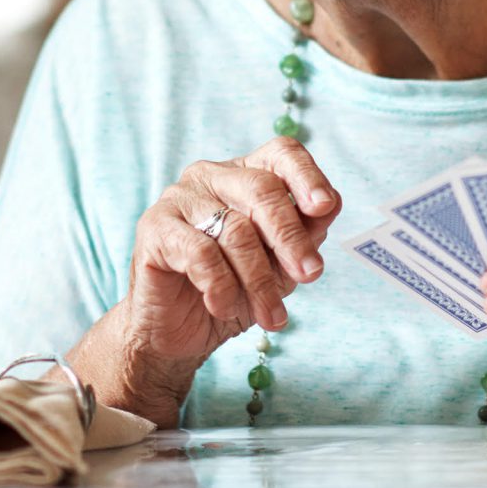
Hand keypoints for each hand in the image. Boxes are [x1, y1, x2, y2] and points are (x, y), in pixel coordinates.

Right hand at [73, 137, 337, 422]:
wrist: (178, 334)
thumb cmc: (233, 292)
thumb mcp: (280, 267)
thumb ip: (305, 234)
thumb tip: (331, 204)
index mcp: (246, 175)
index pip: (282, 153)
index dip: (307, 176)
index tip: (324, 207)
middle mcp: (211, 175)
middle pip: (262, 190)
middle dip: (291, 238)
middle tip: (309, 275)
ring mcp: (179, 197)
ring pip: (236, 229)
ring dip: (259, 280)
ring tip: (270, 314)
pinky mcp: (155, 226)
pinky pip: (201, 252)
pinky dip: (221, 286)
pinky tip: (223, 306)